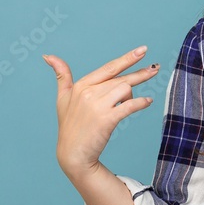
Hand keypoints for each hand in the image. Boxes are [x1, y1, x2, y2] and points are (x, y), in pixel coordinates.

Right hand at [42, 45, 158, 178]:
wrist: (72, 153)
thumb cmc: (69, 126)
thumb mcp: (62, 98)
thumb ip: (61, 76)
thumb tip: (48, 56)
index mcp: (81, 85)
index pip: (109, 67)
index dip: (127, 58)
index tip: (143, 50)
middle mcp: (89, 92)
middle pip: (121, 78)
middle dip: (140, 73)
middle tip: (156, 68)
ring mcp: (98, 106)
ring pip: (125, 89)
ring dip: (133, 95)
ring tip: (137, 101)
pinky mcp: (107, 119)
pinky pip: (129, 106)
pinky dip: (141, 103)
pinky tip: (147, 101)